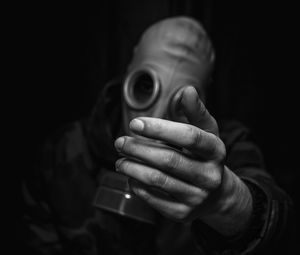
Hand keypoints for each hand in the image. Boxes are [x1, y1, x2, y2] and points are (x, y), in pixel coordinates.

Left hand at [114, 86, 252, 235]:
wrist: (216, 194)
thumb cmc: (204, 157)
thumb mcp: (206, 132)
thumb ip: (196, 112)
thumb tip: (188, 90)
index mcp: (216, 151)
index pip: (188, 137)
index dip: (159, 129)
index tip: (135, 123)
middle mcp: (210, 176)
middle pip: (168, 160)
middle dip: (138, 149)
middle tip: (120, 142)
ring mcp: (197, 198)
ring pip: (157, 180)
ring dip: (132, 168)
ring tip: (119, 160)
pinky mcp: (183, 214)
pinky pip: (153, 199)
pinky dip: (137, 185)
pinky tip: (130, 176)